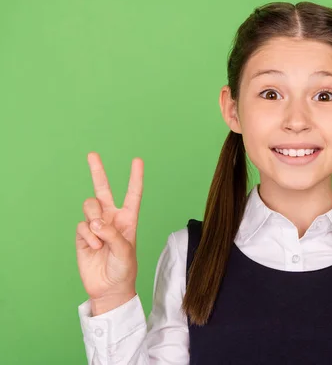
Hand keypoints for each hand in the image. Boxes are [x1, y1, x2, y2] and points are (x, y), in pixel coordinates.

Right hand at [76, 152, 143, 314]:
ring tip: (99, 237)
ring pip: (89, 207)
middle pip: (103, 190)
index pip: (133, 194)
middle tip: (92, 154)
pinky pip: (81, 226)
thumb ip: (112, 234)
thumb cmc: (124, 269)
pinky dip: (88, 236)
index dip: (135, 177)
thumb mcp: (125, 251)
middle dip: (98, 172)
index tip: (137, 160)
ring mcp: (96, 226)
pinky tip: (94, 247)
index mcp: (128, 219)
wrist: (109, 289)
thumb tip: (96, 222)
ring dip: (94, 219)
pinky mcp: (82, 236)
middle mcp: (111, 219)